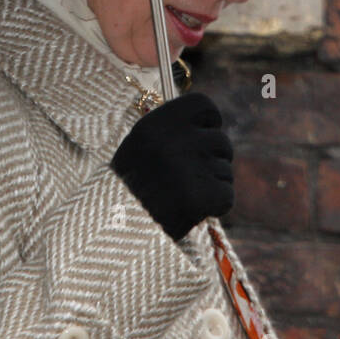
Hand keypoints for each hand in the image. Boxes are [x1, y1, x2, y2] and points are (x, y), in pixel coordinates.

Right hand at [108, 92, 233, 241]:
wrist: (112, 233)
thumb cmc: (126, 192)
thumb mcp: (139, 148)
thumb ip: (171, 133)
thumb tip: (208, 127)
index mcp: (155, 123)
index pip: (203, 105)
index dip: (209, 123)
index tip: (201, 137)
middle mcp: (174, 140)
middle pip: (221, 141)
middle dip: (213, 161)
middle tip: (188, 181)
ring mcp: (190, 167)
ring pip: (225, 171)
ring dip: (211, 185)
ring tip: (181, 199)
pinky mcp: (204, 196)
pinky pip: (227, 196)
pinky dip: (215, 208)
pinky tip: (191, 213)